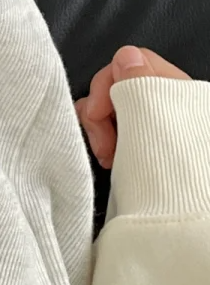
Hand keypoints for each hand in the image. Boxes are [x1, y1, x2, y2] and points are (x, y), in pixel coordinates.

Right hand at [74, 45, 190, 168]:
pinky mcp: (149, 153)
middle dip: (102, 111)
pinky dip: (110, 142)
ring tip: (108, 158)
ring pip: (118, 111)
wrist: (186, 228)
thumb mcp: (150, 118)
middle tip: (105, 147)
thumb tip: (127, 56)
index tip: (98, 115)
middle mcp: (171, 106)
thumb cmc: (172, 173)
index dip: (108, 84)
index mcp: (179, 90)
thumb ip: (136, 81)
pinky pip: (120, 133)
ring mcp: (159, 131)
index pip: (132, 63)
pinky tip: (111, 162)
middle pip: (122, 87)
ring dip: (102, 129)